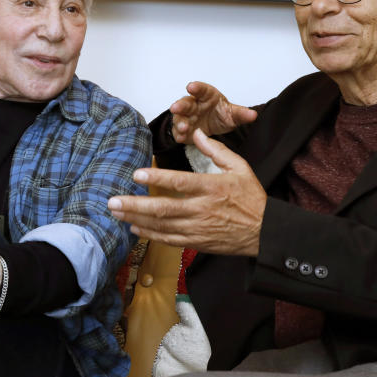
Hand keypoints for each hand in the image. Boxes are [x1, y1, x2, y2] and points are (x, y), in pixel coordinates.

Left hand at [107, 129, 265, 255]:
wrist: (265, 232)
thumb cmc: (252, 198)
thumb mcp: (239, 167)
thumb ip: (216, 149)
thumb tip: (196, 133)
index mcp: (212, 188)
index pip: (179, 182)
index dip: (156, 179)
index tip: (137, 175)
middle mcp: (202, 210)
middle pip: (163, 209)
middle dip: (135, 205)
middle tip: (112, 201)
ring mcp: (199, 228)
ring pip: (162, 226)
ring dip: (137, 220)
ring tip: (116, 213)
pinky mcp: (198, 242)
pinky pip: (169, 239)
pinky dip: (150, 235)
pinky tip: (135, 228)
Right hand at [168, 82, 256, 143]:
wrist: (215, 127)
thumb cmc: (221, 114)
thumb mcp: (233, 114)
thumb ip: (241, 114)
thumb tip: (253, 115)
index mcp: (206, 96)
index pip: (201, 89)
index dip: (196, 88)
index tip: (191, 87)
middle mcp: (194, 104)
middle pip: (186, 102)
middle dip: (180, 105)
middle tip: (176, 107)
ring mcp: (187, 117)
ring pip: (180, 117)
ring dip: (179, 122)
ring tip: (183, 128)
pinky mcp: (183, 130)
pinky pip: (178, 132)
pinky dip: (178, 134)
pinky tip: (181, 138)